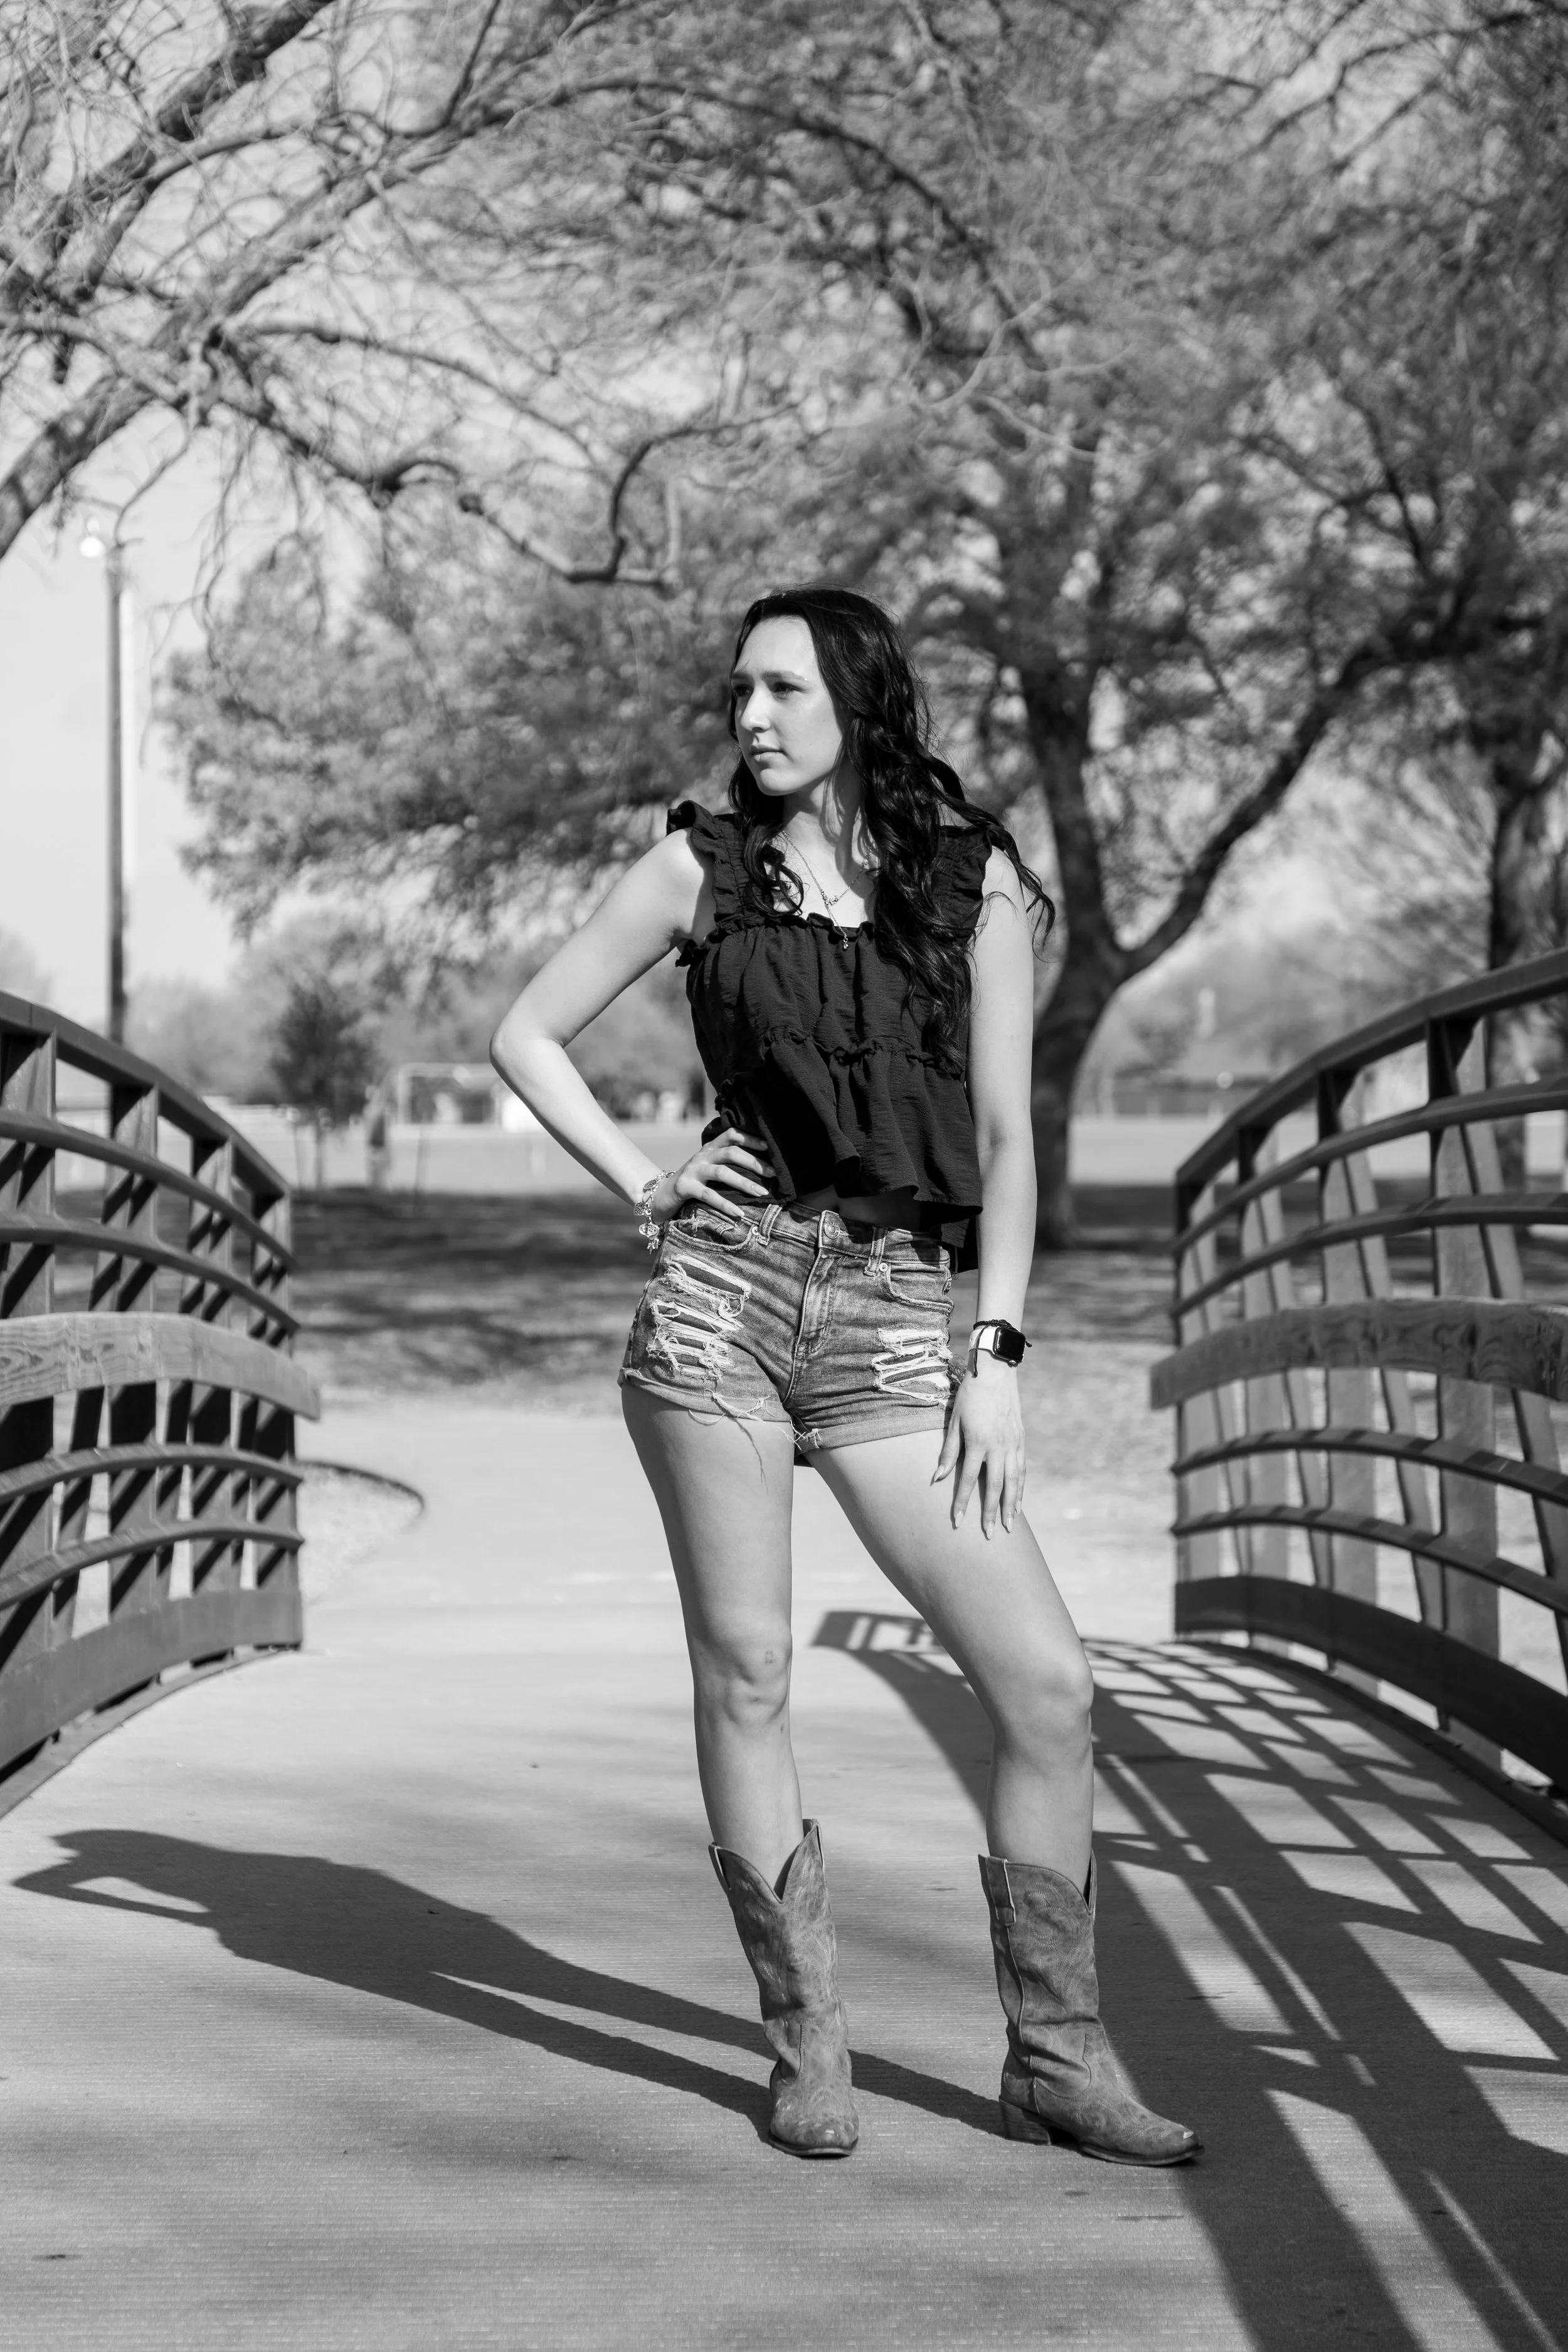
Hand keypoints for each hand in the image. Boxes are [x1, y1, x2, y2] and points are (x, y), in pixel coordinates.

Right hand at [650, 1127, 773, 1224]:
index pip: (731, 1135)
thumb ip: (727, 1165)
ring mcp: (692, 1171)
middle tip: (773, 1175)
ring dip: (744, 1183)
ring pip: (722, 1172)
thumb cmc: (693, 1183)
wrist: (660, 1195)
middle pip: (731, 1152)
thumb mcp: (709, 1169)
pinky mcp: (684, 1187)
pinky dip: (725, 1205)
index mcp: (709, 1148)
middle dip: (754, 1162)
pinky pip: (708, 1195)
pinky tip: (739, 1214)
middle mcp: (702, 1156)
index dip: (750, 1138)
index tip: (768, 1148)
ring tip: (762, 1193)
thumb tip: (761, 1172)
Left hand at [932, 1355, 1024, 1537]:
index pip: (969, 1481)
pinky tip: (1018, 1501)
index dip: (962, 1503)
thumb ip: (947, 1452)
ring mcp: (1013, 1443)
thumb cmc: (969, 1395)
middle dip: (991, 1513)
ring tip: (1008, 1525)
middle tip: (989, 1535)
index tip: (957, 1523)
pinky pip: (1022, 1470)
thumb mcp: (953, 1421)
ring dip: (1011, 1505)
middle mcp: (999, 1446)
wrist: (996, 1371)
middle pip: (996, 1487)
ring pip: (1014, 1481)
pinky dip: (1021, 1488)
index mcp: (978, 1442)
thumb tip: (936, 1479)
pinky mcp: (1021, 1439)